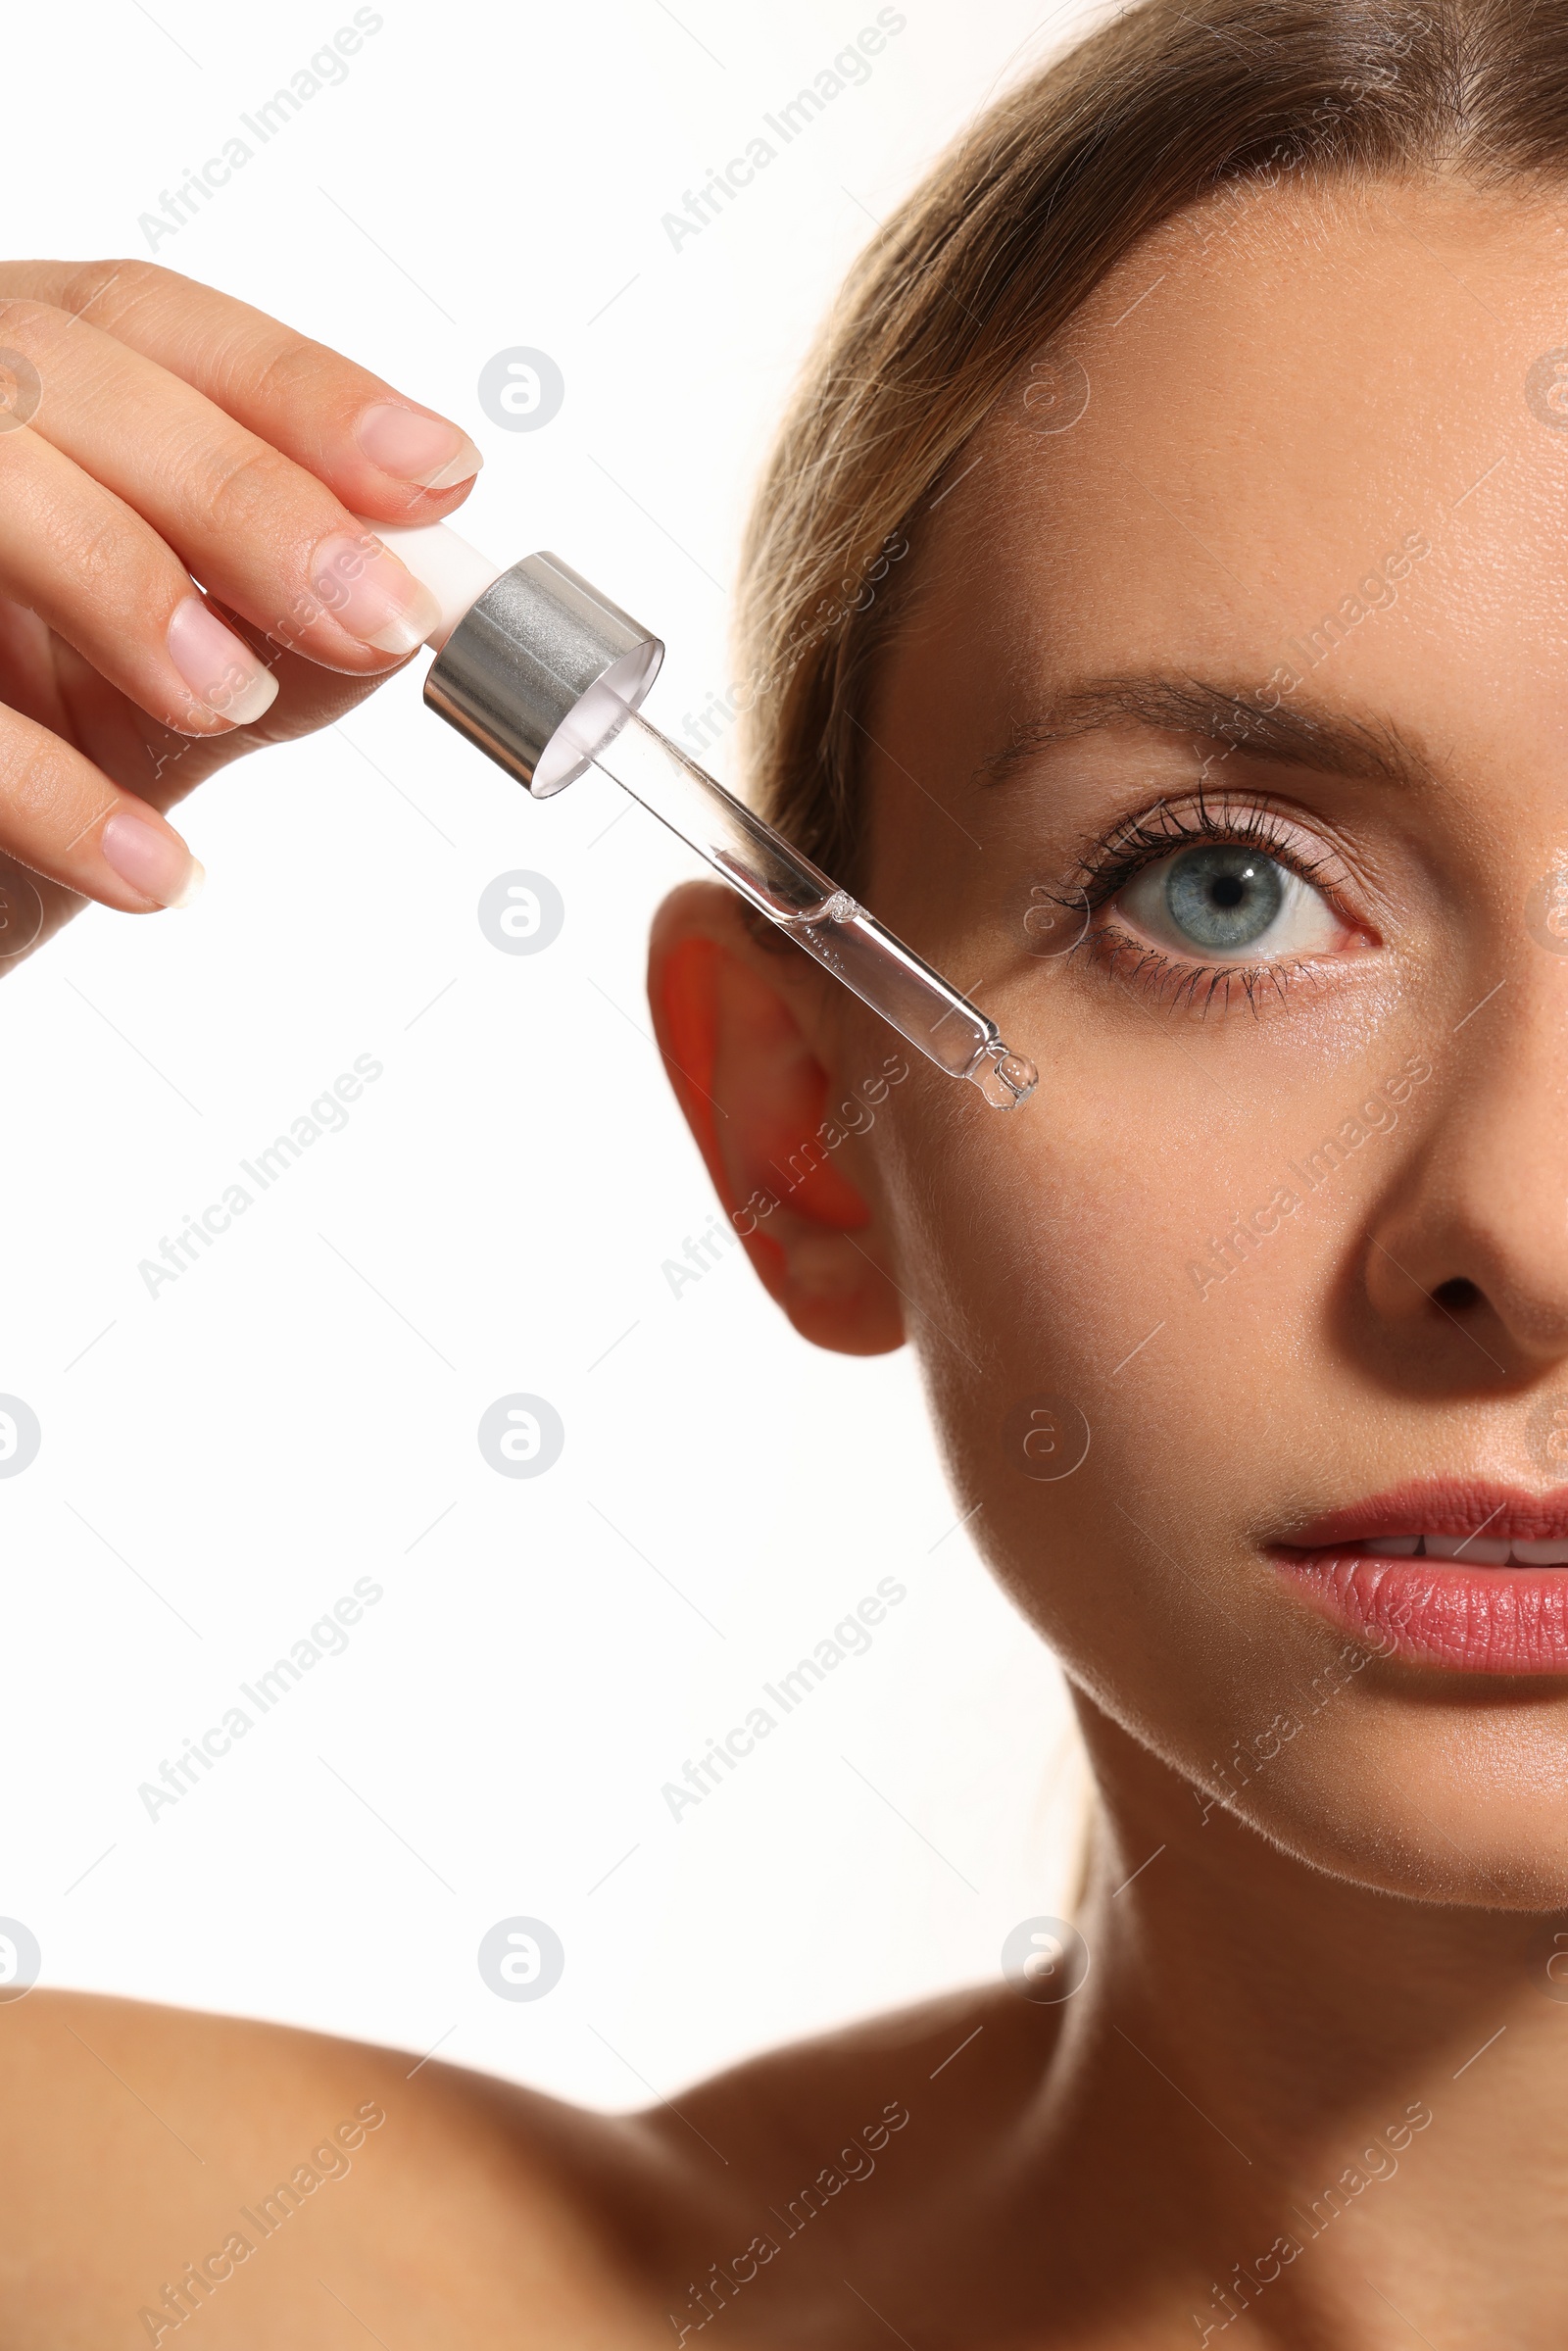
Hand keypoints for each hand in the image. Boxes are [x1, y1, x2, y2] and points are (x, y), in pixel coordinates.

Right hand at [0, 259, 483, 960]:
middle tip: (371, 616)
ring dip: (125, 583)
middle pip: (64, 374)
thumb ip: (262, 637)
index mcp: (6, 384)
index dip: (298, 390)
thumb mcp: (150, 702)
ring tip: (231, 702)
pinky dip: (47, 792)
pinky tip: (154, 868)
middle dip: (241, 493)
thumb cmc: (14, 764)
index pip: (149, 327)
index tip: (439, 474)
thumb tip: (404, 597)